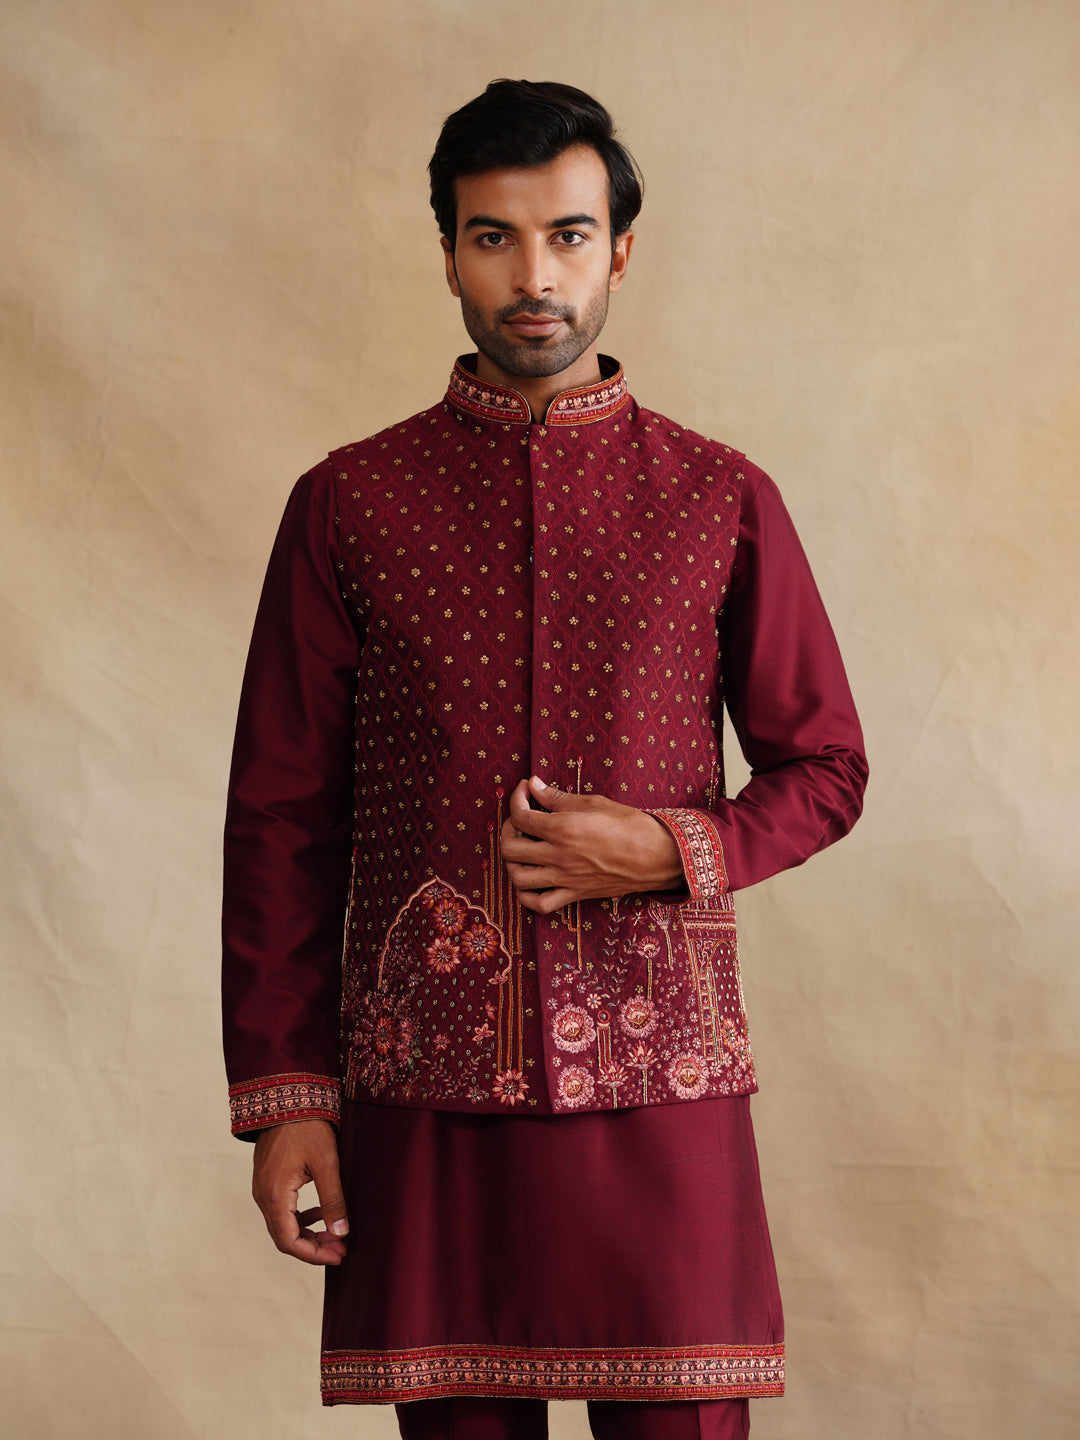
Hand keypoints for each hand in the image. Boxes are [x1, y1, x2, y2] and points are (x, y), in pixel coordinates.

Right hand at [251, 1119, 348, 1265]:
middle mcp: (263, 1196)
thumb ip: (333, 1199)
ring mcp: (262, 1188)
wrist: (285, 1098)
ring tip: (335, 1235)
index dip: (314, 1255)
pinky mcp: (267, 1180)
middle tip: (341, 1249)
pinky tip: (320, 1213)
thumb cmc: (307, 1127)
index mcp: (275, 1196)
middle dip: (313, 1247)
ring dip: (308, 1233)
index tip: (338, 1256)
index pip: (289, 1242)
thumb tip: (342, 1233)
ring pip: (283, 1225)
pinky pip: (281, 1210)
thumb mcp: (326, 1163)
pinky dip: (301, 1218)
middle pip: (285, 1237)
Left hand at [499, 775, 683, 913]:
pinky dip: (526, 895)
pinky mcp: (574, 894)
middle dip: (508, 829)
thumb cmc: (631, 825)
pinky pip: (539, 904)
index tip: (525, 790)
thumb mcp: (595, 803)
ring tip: (524, 848)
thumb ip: (559, 797)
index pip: (520, 815)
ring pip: (518, 877)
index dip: (517, 799)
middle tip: (521, 819)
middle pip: (510, 847)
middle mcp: (558, 856)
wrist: (657, 857)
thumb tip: (534, 786)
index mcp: (563, 829)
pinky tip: (531, 880)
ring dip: (513, 861)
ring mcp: (564, 878)